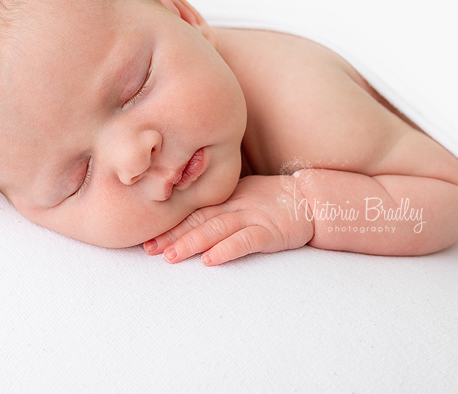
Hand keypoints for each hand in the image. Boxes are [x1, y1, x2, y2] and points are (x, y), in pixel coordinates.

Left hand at [143, 175, 314, 265]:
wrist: (310, 199)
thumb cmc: (273, 201)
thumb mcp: (242, 197)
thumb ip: (218, 207)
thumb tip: (189, 221)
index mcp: (226, 199)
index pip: (192, 212)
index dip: (169, 226)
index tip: (147, 238)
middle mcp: (234, 206)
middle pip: (198, 221)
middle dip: (172, 236)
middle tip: (150, 250)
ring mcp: (252, 217)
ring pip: (216, 229)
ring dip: (192, 243)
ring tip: (172, 256)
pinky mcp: (269, 231)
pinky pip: (245, 241)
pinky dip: (227, 249)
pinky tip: (210, 259)